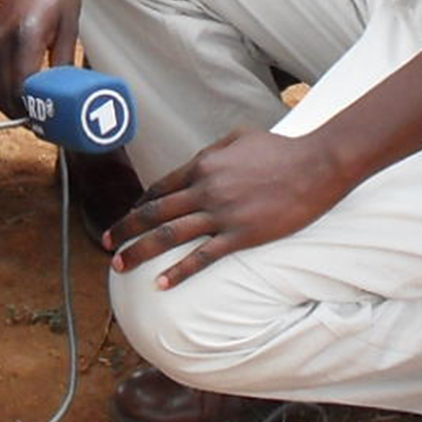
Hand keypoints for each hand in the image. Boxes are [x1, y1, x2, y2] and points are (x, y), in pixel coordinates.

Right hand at [0, 0, 84, 117]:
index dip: (34, 112)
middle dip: (21, 115)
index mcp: (26, 37)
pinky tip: (23, 92)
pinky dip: (4, 88)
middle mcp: (3, 41)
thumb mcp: (70, 25)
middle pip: (3, 94)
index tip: (50, 124)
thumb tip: (66, 94)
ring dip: (10, 104)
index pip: (22, 90)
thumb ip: (63, 61)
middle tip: (44, 125)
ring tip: (34, 112)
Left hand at [104, 126, 354, 285]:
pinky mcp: (241, 235)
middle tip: (107, 243)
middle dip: (127, 229)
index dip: (141, 204)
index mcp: (203, 164)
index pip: (161, 188)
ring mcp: (221, 214)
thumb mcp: (239, 138)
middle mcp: (205, 189)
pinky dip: (178, 271)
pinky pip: (203, 257)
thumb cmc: (281, 149)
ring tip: (120, 265)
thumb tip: (198, 161)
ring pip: (169, 235)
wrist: (315, 165)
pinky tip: (161, 284)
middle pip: (155, 212)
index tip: (128, 217)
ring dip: (140, 251)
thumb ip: (213, 150)